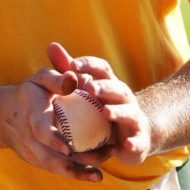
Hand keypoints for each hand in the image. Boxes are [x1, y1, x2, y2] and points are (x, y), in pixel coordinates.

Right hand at [0, 64, 109, 181]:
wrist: (6, 114)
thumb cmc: (31, 93)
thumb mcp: (40, 79)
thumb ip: (57, 78)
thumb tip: (76, 79)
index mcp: (31, 115)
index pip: (40, 130)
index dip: (53, 140)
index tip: (69, 149)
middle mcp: (29, 139)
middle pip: (49, 159)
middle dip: (73, 167)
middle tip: (99, 170)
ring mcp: (33, 153)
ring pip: (54, 168)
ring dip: (77, 174)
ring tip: (99, 176)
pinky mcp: (38, 161)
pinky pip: (56, 170)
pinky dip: (74, 173)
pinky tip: (93, 173)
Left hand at [47, 42, 152, 165]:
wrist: (133, 133)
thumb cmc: (102, 106)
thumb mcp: (86, 87)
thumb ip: (68, 69)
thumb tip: (51, 45)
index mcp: (110, 84)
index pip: (102, 69)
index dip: (89, 65)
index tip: (73, 65)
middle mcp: (124, 98)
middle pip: (117, 89)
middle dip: (104, 87)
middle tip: (90, 88)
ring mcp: (133, 118)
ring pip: (129, 112)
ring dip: (118, 111)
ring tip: (106, 112)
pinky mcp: (138, 140)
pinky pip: (138, 142)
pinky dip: (134, 143)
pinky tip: (126, 145)